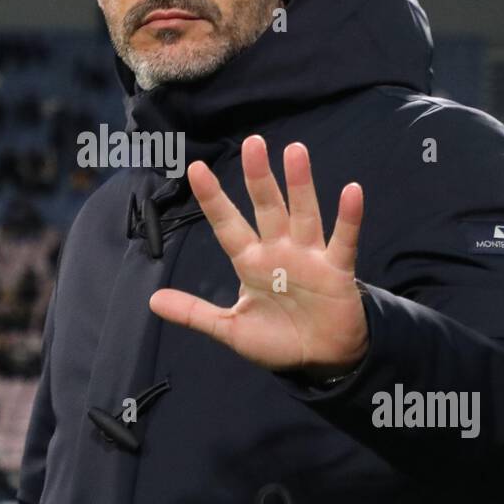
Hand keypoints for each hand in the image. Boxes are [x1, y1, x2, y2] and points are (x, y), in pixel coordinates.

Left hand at [148, 134, 368, 378]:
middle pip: (267, 207)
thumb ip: (195, 313)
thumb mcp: (231, 329)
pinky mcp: (337, 270)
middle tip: (253, 143)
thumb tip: (152, 301)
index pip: (227, 224)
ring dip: (300, 185)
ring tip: (296, 152)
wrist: (320, 360)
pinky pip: (343, 240)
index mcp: (251, 261)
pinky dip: (349, 218)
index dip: (213, 198)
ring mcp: (309, 257)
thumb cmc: (276, 339)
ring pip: (303, 214)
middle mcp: (279, 250)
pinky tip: (352, 191)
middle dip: (258, 177)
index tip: (196, 168)